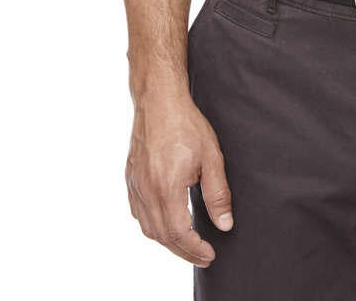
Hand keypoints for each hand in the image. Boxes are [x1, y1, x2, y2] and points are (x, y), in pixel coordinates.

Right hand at [125, 88, 232, 265]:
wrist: (159, 100)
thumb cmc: (186, 124)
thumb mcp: (211, 157)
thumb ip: (218, 193)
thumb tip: (224, 224)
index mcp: (166, 187)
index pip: (179, 233)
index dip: (195, 249)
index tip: (210, 255)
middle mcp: (146, 191)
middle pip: (162, 236)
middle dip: (183, 251)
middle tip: (203, 256)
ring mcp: (135, 185)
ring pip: (148, 228)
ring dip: (167, 241)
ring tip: (187, 244)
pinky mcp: (130, 178)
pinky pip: (138, 213)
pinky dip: (152, 226)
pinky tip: (165, 223)